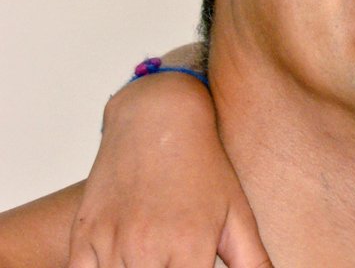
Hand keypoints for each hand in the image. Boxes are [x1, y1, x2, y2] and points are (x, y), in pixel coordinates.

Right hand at [66, 72, 271, 266]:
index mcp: (190, 249)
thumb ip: (253, 261)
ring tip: (155, 261)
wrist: (158, 119)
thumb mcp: (238, 213)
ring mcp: (111, 242)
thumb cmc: (204, 165)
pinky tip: (123, 265)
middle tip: (175, 265)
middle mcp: (148, 249)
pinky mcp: (84, 235)